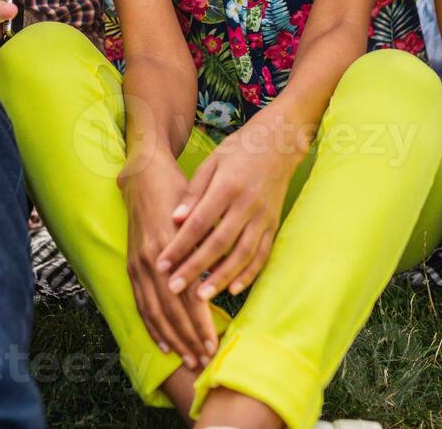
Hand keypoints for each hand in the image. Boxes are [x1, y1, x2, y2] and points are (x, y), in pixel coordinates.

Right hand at [120, 155, 217, 369]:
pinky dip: (151, 326)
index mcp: (170, 249)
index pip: (186, 298)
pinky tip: (163, 343)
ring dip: (171, 339)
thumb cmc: (178, 191)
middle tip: (203, 361)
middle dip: (187, 339)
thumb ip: (202, 246)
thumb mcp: (195, 214)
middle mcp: (151, 261)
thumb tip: (212, 283)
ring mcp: (138, 264)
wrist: (145, 173)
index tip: (213, 345)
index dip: (199, 324)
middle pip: (170, 311)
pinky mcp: (131, 264)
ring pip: (154, 312)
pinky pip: (140, 303)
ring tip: (187, 360)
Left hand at [155, 108, 304, 302]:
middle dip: (195, 268)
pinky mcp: (274, 224)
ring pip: (243, 254)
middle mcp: (248, 204)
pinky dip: (249, 274)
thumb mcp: (211, 162)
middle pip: (219, 243)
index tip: (162, 264)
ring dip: (222, 278)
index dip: (180, 245)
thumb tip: (174, 219)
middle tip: (174, 289)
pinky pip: (263, 254)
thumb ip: (193, 192)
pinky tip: (233, 289)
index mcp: (228, 186)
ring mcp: (264, 216)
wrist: (279, 143)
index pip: (200, 222)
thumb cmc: (239, 150)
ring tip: (202, 298)